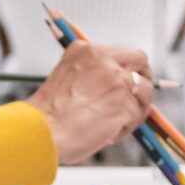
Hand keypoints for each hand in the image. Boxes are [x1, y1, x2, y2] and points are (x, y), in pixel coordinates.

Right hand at [27, 39, 154, 162]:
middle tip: (137, 98)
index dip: (127, 69)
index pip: (123, 52)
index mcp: (87, 51)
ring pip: (144, 92)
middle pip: (141, 61)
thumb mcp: (67, 77)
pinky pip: (136, 116)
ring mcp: (117, 82)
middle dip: (143, 79)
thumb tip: (115, 84)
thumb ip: (92, 74)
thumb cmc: (48, 114)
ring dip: (135, 109)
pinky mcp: (124, 105)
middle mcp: (104, 61)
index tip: (127, 82)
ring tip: (115, 124)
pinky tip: (107, 134)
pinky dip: (125, 128)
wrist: (40, 132)